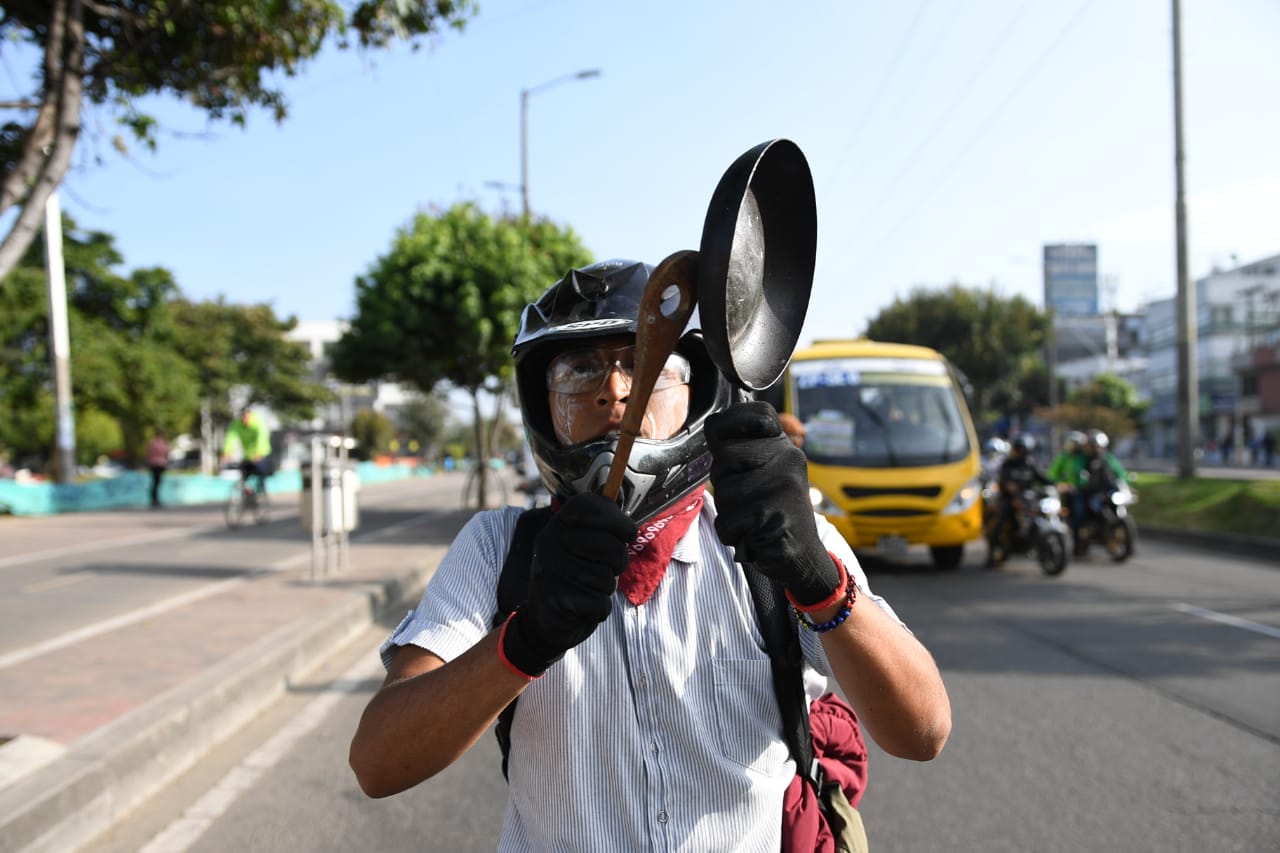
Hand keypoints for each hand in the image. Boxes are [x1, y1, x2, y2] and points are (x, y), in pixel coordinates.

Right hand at [501, 492, 635, 676]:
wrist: (545, 620)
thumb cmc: (577, 576)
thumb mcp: (586, 545)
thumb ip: (606, 529)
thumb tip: (629, 527)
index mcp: (559, 522)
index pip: (590, 506)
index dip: (617, 520)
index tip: (627, 534)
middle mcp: (549, 540)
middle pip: (610, 546)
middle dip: (619, 562)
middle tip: (608, 569)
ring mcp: (550, 570)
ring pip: (606, 578)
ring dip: (607, 589)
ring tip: (590, 589)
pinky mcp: (556, 599)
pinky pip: (601, 603)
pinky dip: (600, 609)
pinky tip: (584, 607)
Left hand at [705, 402, 839, 606]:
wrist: (803, 556)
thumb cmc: (773, 512)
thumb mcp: (765, 473)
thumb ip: (742, 450)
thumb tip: (713, 424)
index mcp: (784, 447)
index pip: (758, 414)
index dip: (733, 422)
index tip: (725, 438)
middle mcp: (788, 459)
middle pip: (725, 455)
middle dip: (725, 481)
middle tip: (747, 498)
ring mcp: (783, 486)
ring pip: (724, 491)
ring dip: (729, 511)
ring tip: (752, 518)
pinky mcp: (773, 515)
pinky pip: (728, 520)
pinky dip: (733, 533)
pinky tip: (753, 534)